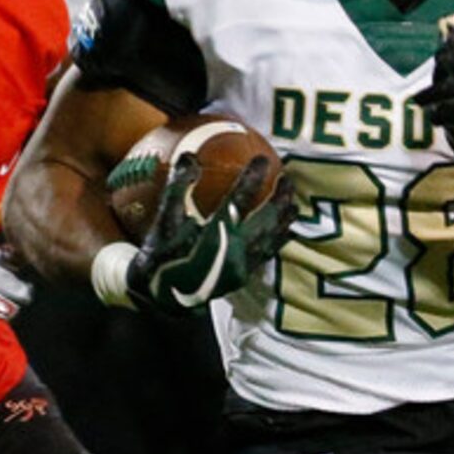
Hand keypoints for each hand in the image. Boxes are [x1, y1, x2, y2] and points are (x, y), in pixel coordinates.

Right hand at [126, 154, 294, 315]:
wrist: (165, 296)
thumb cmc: (161, 255)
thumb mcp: (164, 222)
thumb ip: (177, 189)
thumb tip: (189, 156)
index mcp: (212, 237)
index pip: (238, 202)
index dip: (252, 179)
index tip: (262, 159)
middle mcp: (233, 252)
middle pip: (265, 221)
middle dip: (279, 198)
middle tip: (287, 176)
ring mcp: (243, 266)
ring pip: (271, 238)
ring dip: (284, 217)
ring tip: (293, 200)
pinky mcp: (246, 275)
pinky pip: (269, 252)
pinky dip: (279, 238)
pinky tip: (286, 229)